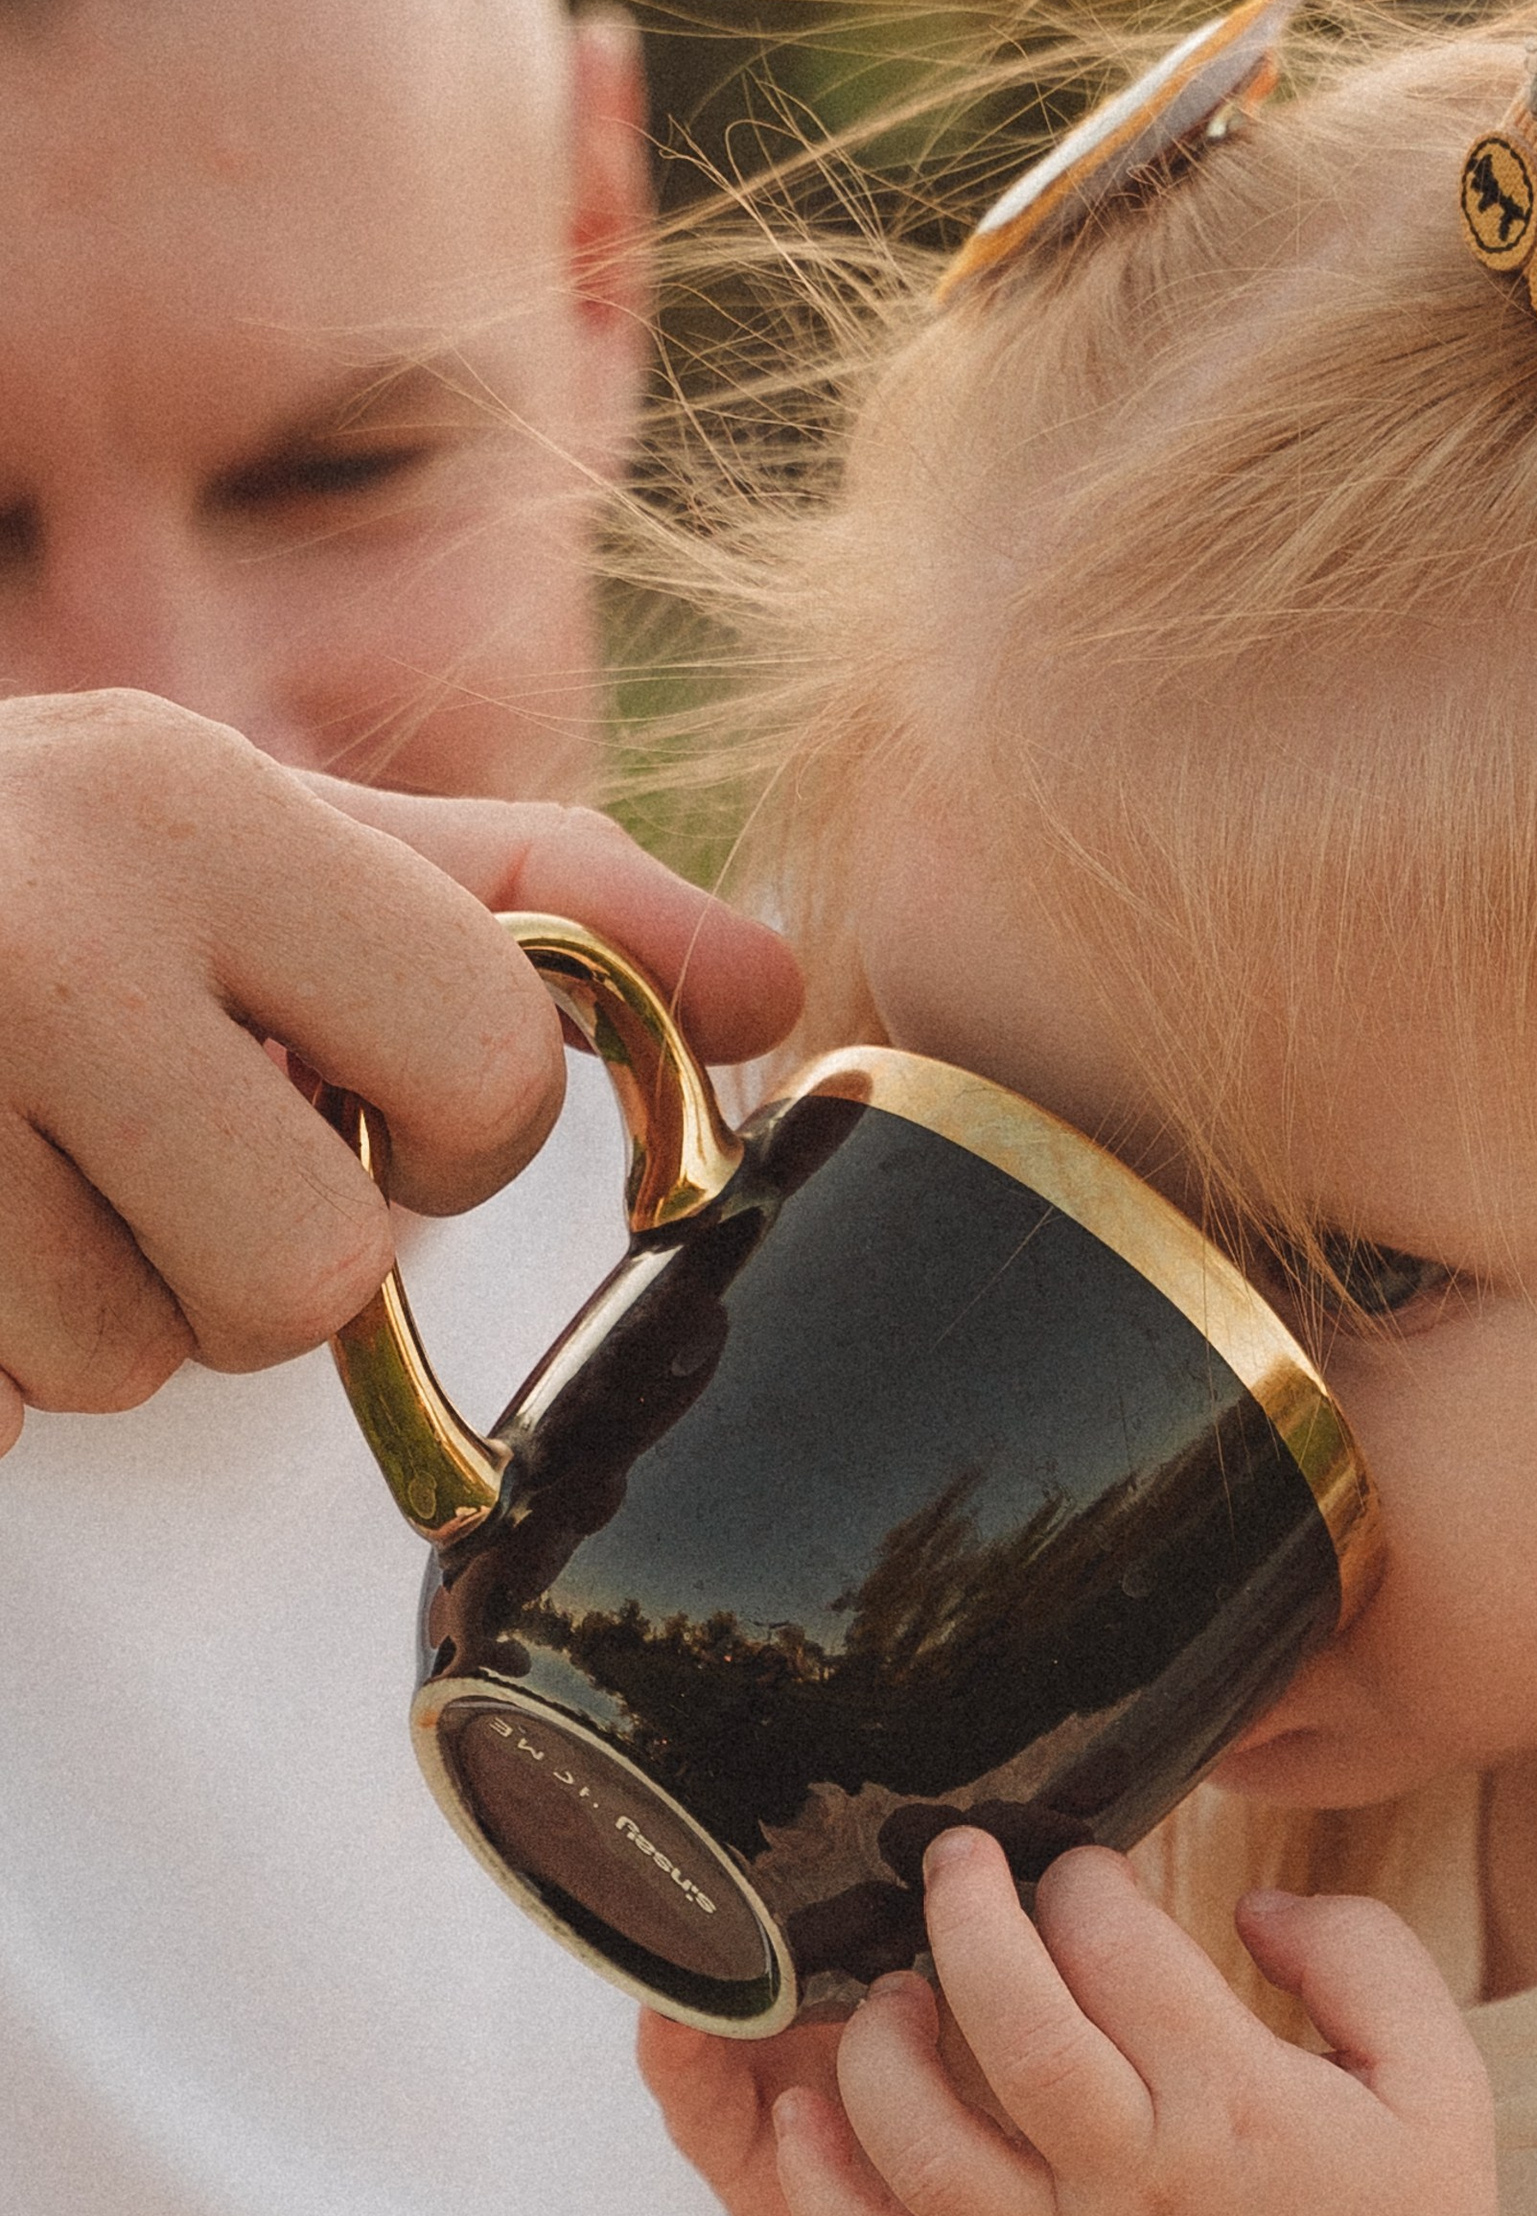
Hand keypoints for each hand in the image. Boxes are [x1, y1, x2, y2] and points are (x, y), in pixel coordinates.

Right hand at [0, 687, 801, 1448]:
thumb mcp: (269, 842)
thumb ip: (531, 912)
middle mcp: (38, 926)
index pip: (489, 1082)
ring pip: (138, 1370)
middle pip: (314, 1281)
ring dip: (100, 1311)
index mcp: (188, 800)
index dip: (449, 1138)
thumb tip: (780, 994)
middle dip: (260, 1255)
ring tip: (13, 1163)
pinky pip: (0, 1414)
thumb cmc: (34, 879)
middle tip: (153, 1144)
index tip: (340, 1083)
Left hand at [650, 1829, 1514, 2215]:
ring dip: (884, 2042)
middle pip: (1013, 2026)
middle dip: (969, 1912)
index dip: (1087, 1880)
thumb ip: (1361, 1952)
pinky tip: (804, 2112)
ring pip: (919, 2143)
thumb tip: (1245, 1902)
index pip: (1122, 1952)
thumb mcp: (1438, 2074)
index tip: (1086, 1865)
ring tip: (897, 1988)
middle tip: (959, 1856)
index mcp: (1237, 2107)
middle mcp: (1132, 2185)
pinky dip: (820, 2184)